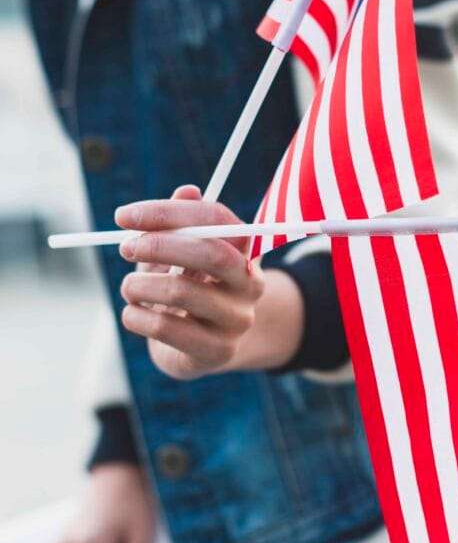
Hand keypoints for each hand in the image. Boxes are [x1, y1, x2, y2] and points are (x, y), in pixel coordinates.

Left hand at [116, 185, 266, 380]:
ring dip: (139, 285)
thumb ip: (183, 223)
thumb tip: (187, 191)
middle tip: (126, 248)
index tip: (123, 216)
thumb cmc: (189, 288)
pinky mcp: (218, 351)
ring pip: (182, 292)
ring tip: (129, 287)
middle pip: (211, 254)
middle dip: (160, 245)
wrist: (204, 348)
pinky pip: (166, 328)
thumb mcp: (184, 254)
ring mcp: (237, 319)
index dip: (169, 213)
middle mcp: (249, 282)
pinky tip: (133, 314)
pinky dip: (136, 317)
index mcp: (245, 249)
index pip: (216, 219)